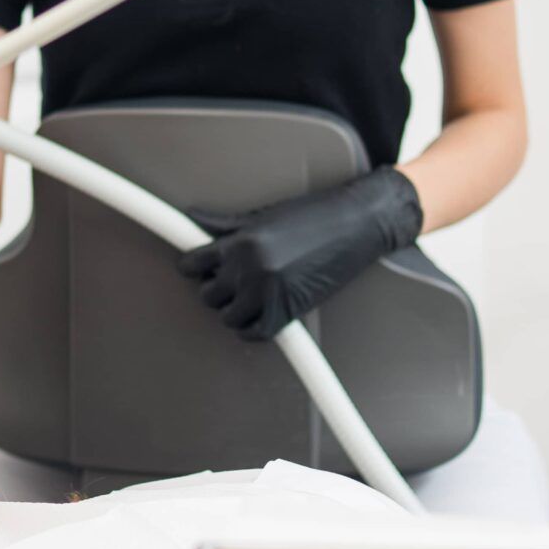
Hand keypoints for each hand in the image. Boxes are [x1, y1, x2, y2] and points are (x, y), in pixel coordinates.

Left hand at [176, 167, 423, 341]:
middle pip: (207, 294)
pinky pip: (255, 333)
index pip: (192, 265)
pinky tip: (260, 314)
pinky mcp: (289, 311)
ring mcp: (268, 293)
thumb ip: (224, 224)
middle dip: (218, 288)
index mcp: (240, 242)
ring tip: (251, 294)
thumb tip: (191, 220)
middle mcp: (249, 269)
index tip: (202, 268)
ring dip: (235, 309)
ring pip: (228, 316)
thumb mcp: (263, 215)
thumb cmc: (312, 214)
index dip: (194, 267)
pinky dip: (253, 328)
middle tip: (236, 278)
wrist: (357, 223)